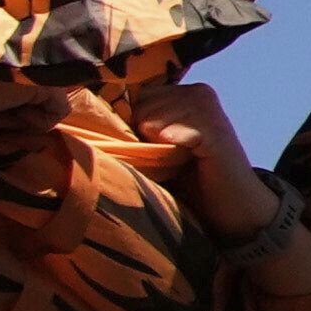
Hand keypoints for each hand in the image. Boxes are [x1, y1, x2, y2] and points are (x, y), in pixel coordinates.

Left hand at [8, 79, 310, 310]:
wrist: (238, 217)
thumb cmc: (192, 189)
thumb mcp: (156, 156)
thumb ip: (132, 134)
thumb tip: (72, 126)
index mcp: (181, 95)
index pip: (130, 95)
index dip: (124, 122)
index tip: (135, 146)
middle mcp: (196, 92)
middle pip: (136, 104)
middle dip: (137, 133)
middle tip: (160, 161)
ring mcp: (206, 107)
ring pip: (148, 115)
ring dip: (151, 145)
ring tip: (175, 165)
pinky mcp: (213, 129)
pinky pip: (167, 130)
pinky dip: (168, 149)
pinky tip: (187, 164)